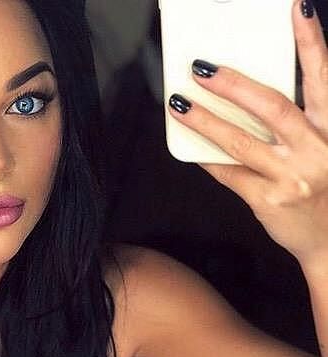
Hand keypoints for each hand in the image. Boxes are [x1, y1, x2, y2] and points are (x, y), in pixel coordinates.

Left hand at [168, 1, 327, 271]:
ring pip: (241, 142)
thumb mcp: (324, 148)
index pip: (322, 77)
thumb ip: (302, 121)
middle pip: (272, 107)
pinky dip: (208, 158)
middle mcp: (315, 149)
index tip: (298, 7)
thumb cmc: (324, 188)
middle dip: (234, 84)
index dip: (311, 41)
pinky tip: (189, 146)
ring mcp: (290, 177)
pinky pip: (230, 174)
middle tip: (202, 68)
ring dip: (206, 121)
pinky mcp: (268, 201)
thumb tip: (252, 94)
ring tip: (180, 104)